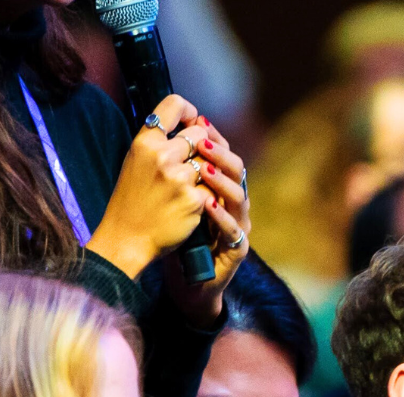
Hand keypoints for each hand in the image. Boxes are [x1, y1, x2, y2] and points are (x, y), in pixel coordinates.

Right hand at [86, 95, 213, 278]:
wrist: (126, 239)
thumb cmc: (131, 199)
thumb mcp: (136, 161)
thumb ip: (159, 140)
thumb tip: (193, 120)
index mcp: (144, 142)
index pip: (174, 104)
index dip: (188, 111)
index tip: (191, 123)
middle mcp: (161, 156)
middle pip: (199, 134)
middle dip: (199, 148)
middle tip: (188, 165)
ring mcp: (179, 178)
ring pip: (208, 161)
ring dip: (203, 174)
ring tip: (185, 188)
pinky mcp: (194, 199)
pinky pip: (211, 187)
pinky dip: (205, 196)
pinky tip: (189, 204)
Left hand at [163, 115, 250, 327]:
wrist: (190, 282)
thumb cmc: (181, 238)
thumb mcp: (176, 200)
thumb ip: (175, 173)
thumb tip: (163, 135)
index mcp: (222, 189)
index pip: (225, 155)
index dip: (215, 138)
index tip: (197, 121)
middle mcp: (235, 204)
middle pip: (238, 170)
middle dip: (219, 153)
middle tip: (201, 142)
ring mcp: (239, 226)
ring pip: (240, 196)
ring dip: (221, 180)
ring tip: (201, 169)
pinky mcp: (237, 249)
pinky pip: (234, 230)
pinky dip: (221, 216)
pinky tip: (208, 205)